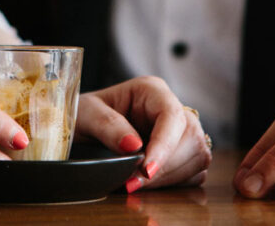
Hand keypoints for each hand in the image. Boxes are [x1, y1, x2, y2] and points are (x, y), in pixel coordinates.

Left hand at [75, 76, 212, 190]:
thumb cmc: (82, 115)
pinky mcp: (181, 152)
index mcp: (151, 90)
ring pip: (197, 155)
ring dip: (169, 177)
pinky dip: (175, 183)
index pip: (171, 115)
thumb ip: (107, 126)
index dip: (164, 145)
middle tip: (132, 184)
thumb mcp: (86, 114)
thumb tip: (133, 145)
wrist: (76, 129)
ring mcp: (179, 131)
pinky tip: (149, 185)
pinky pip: (195, 171)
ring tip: (136, 185)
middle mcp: (170, 107)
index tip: (146, 170)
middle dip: (165, 166)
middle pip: (190, 137)